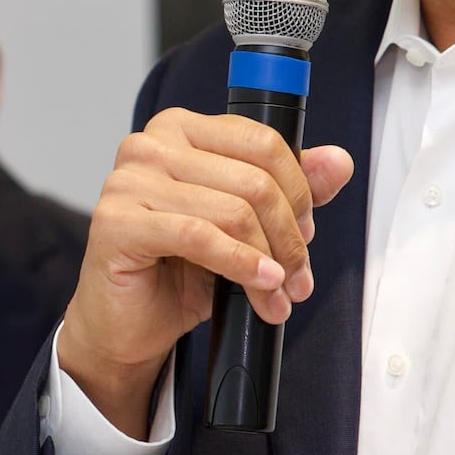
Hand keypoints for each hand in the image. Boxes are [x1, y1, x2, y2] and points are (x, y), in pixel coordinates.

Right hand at [59, 107, 355, 435]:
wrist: (127, 324)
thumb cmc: (178, 271)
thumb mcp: (245, 226)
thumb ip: (288, 189)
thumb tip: (337, 162)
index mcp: (182, 130)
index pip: (263, 142)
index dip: (298, 190)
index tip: (307, 231)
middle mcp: (151, 145)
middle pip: (254, 180)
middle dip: (288, 236)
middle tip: (297, 275)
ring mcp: (129, 181)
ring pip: (233, 212)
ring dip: (270, 261)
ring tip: (279, 294)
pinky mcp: (117, 222)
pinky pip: (200, 238)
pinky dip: (241, 265)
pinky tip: (260, 286)